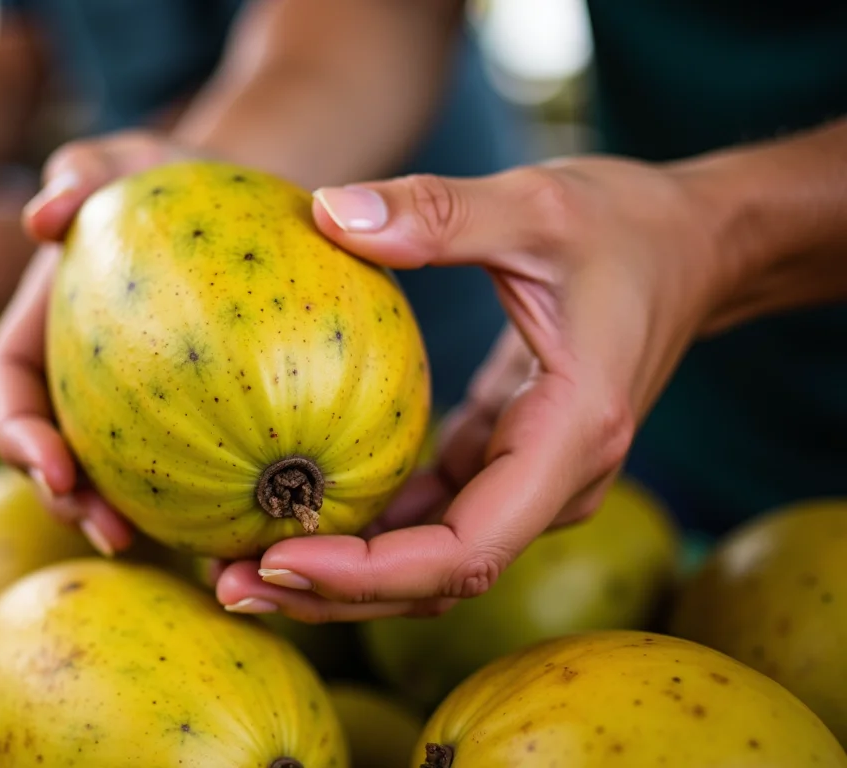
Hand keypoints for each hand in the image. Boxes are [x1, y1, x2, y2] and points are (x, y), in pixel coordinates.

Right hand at [0, 130, 203, 555]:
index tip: (52, 466)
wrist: (237, 197)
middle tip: (113, 534)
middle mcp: (78, 383)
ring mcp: (131, 410)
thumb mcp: (123, 159)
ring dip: (137, 523)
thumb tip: (44, 215)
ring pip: (120, 482)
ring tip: (182, 553)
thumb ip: (80, 171)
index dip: (18, 437)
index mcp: (42, 332)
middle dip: (71, 505)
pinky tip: (248, 527)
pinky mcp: (193, 422)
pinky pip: (193, 472)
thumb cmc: (166, 175)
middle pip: (55, 460)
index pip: (9, 392)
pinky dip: (208, 505)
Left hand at [215, 157, 732, 621]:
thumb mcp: (537, 205)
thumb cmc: (627, 225)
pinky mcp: (500, 459)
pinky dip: (363, 529)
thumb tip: (329, 211)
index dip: (369, 573)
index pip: (466, 551)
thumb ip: (439, 213)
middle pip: (436, 579)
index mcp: (570, 438)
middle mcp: (553, 482)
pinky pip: (427, 516)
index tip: (278, 560)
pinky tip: (291, 516)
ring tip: (236, 566)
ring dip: (337, 573)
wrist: (693, 246)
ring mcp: (527, 479)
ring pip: (428, 561)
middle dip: (333, 594)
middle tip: (226, 583)